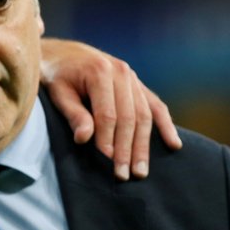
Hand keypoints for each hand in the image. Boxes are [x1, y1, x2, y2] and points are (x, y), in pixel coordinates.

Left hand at [40, 38, 182, 180]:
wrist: (61, 53)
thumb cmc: (55, 75)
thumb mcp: (57, 92)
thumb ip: (73, 113)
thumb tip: (85, 139)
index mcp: (100, 71)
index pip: (108, 114)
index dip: (108, 140)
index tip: (107, 163)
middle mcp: (121, 72)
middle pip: (129, 117)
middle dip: (127, 149)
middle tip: (123, 175)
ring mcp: (132, 77)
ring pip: (144, 115)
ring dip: (143, 145)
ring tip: (141, 171)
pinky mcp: (137, 84)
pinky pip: (156, 105)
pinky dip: (165, 125)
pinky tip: (173, 144)